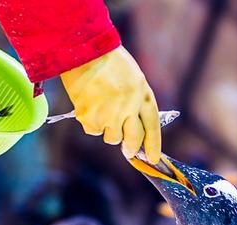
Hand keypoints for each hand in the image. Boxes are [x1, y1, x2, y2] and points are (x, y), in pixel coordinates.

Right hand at [60, 45, 161, 163]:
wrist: (83, 52)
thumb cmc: (108, 62)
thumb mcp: (133, 78)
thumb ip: (136, 101)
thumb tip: (133, 127)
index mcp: (141, 93)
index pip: (152, 125)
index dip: (153, 144)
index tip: (153, 158)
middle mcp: (128, 107)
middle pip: (133, 138)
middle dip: (131, 148)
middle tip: (128, 151)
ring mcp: (109, 114)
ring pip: (112, 137)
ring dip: (107, 129)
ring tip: (101, 108)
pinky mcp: (90, 117)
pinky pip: (92, 130)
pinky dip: (90, 122)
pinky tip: (88, 105)